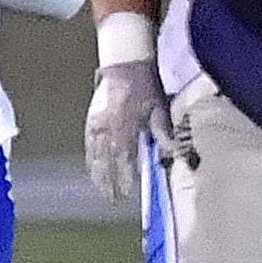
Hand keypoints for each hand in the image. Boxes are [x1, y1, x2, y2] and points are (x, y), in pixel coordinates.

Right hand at [84, 57, 174, 203]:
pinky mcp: (91, 119)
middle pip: (105, 160)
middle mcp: (107, 127)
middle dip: (108, 180)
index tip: (125, 192)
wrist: (124, 64)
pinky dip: (90, 158)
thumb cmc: (146, 86)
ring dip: (97, 173)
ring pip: (94, 154)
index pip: (123, 157)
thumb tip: (173, 153)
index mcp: (124, 126)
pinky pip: (88, 143)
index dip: (123, 176)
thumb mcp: (159, 107)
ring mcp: (96, 123)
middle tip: (112, 198)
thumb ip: (163, 132)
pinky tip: (92, 167)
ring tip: (101, 188)